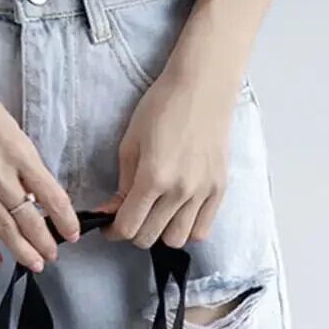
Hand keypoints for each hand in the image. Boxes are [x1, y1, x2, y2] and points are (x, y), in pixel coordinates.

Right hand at [0, 50, 81, 271]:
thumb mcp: (3, 118)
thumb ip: (14, 150)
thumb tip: (24, 179)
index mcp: (18, 147)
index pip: (50, 192)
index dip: (64, 217)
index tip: (73, 232)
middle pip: (28, 215)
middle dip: (45, 240)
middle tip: (53, 255)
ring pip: (2, 224)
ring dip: (21, 248)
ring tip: (34, 263)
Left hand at [92, 69, 238, 248]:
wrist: (201, 88)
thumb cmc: (162, 106)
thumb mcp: (130, 140)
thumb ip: (123, 181)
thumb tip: (112, 211)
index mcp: (153, 177)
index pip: (128, 227)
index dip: (113, 230)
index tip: (109, 224)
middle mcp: (180, 191)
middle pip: (150, 238)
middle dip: (134, 230)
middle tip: (129, 214)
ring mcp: (203, 193)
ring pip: (177, 240)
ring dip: (161, 232)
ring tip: (156, 213)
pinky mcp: (220, 190)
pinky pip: (202, 230)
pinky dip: (187, 228)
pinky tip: (178, 212)